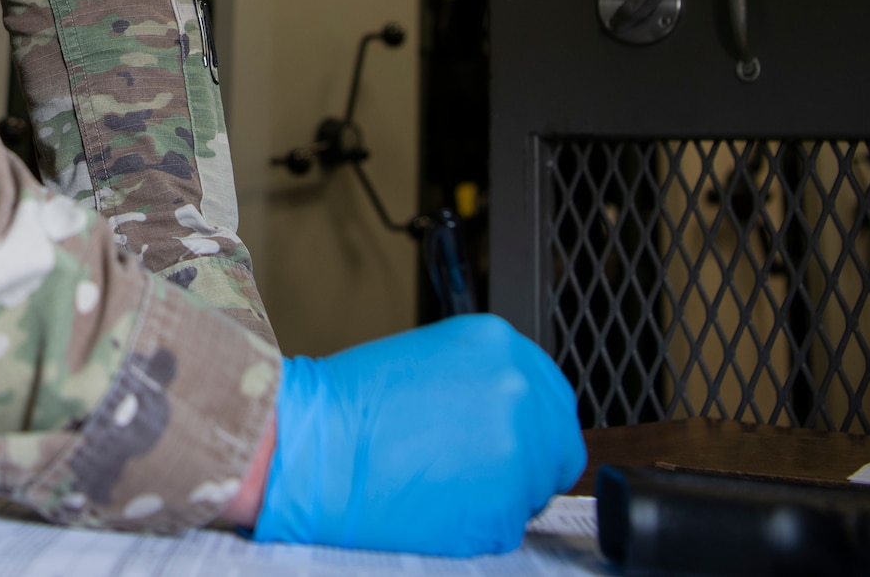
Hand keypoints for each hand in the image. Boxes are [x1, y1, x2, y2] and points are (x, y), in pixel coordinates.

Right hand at [253, 313, 585, 555]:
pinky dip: (477, 524)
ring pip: (535, 489)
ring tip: (442, 482)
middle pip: (558, 446)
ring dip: (499, 493)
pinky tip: (435, 502)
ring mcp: (518, 452)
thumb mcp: (429, 359)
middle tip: (475, 470)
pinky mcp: (504, 509)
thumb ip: (481, 380)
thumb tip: (512, 415)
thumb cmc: (350, 405)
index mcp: (500, 344)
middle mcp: (519, 391)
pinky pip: (508, 525)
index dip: (530, 426)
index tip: (505, 440)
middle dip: (525, 463)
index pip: (552, 397)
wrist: (311, 444)